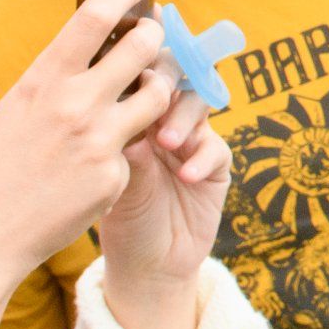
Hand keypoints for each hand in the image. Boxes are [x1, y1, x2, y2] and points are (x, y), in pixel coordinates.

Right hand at [0, 0, 180, 328]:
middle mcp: (76, 104)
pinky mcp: (115, 178)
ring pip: (157, 95)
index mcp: (43, 80)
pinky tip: (99, 165)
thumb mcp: (8, 111)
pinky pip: (135, 150)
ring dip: (157, 89)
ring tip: (146, 94)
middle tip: (152, 40)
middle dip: (153, 37)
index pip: (94, 16)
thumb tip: (77, 57)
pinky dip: (124, 151)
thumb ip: (46, 83)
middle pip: (143, 46)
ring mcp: (100, 142)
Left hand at [94, 74, 231, 328]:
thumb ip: (126, 146)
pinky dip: (201, 157)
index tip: (132, 65)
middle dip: (168, 79)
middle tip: (155, 91)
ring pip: (198, 104)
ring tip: (167, 142)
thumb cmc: (119, 220)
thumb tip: (128, 108)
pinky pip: (215, 148)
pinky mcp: (214, 166)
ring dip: (183, 117)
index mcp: (130, 114)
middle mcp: (161, 119)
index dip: (140, 62)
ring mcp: (190, 140)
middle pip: (175, 76)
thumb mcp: (114, 182)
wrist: (145, 266)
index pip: (138, 72)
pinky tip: (185, 175)